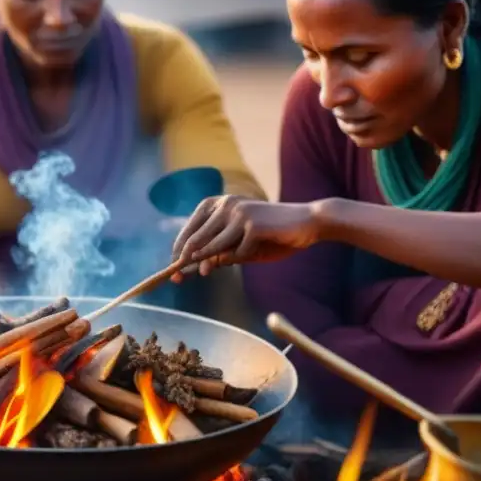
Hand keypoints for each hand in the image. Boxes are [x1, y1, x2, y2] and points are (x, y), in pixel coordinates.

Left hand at [171, 196, 321, 279]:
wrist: (307, 224)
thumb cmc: (273, 235)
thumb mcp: (243, 246)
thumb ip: (221, 253)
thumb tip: (196, 268)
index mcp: (220, 203)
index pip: (191, 228)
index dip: (180, 248)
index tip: (173, 266)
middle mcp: (226, 204)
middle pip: (197, 237)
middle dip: (185, 259)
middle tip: (175, 276)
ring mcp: (238, 213)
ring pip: (214, 246)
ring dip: (207, 262)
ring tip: (202, 273)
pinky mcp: (252, 225)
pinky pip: (239, 252)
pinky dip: (243, 258)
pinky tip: (256, 252)